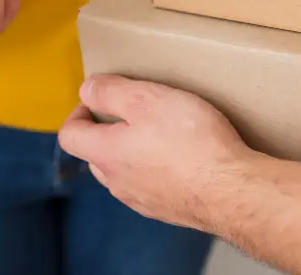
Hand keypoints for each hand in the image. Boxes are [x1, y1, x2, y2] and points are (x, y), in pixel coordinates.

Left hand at [58, 75, 255, 229]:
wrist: (230, 190)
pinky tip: (182, 159)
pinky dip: (156, 171)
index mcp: (106, 154)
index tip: (97, 100)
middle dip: (106, 133)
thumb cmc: (190, 140)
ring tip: (160, 134)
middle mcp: (118, 182)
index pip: (70, 136)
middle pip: (96, 156)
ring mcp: (143, 201)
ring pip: (124, 173)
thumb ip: (110, 92)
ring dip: (132, 153)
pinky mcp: (168, 210)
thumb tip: (86, 90)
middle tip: (132, 113)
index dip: (78, 113)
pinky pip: (151, 187)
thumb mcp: (147, 99)